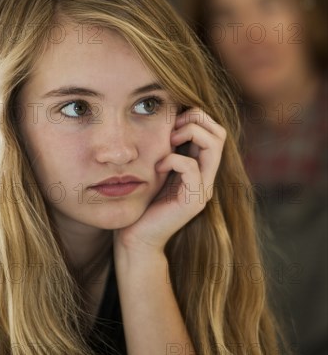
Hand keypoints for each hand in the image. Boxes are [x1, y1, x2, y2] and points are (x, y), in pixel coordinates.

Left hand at [113, 107, 226, 258]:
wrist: (136, 237)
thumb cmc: (142, 201)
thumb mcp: (157, 168)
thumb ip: (167, 150)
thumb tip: (166, 120)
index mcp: (200, 168)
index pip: (215, 131)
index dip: (196, 117)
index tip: (172, 122)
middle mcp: (207, 177)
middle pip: (220, 134)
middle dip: (196, 120)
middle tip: (172, 128)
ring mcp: (203, 189)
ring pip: (213, 146)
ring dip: (189, 133)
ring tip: (169, 141)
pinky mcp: (193, 201)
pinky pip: (191, 167)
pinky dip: (173, 159)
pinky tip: (157, 167)